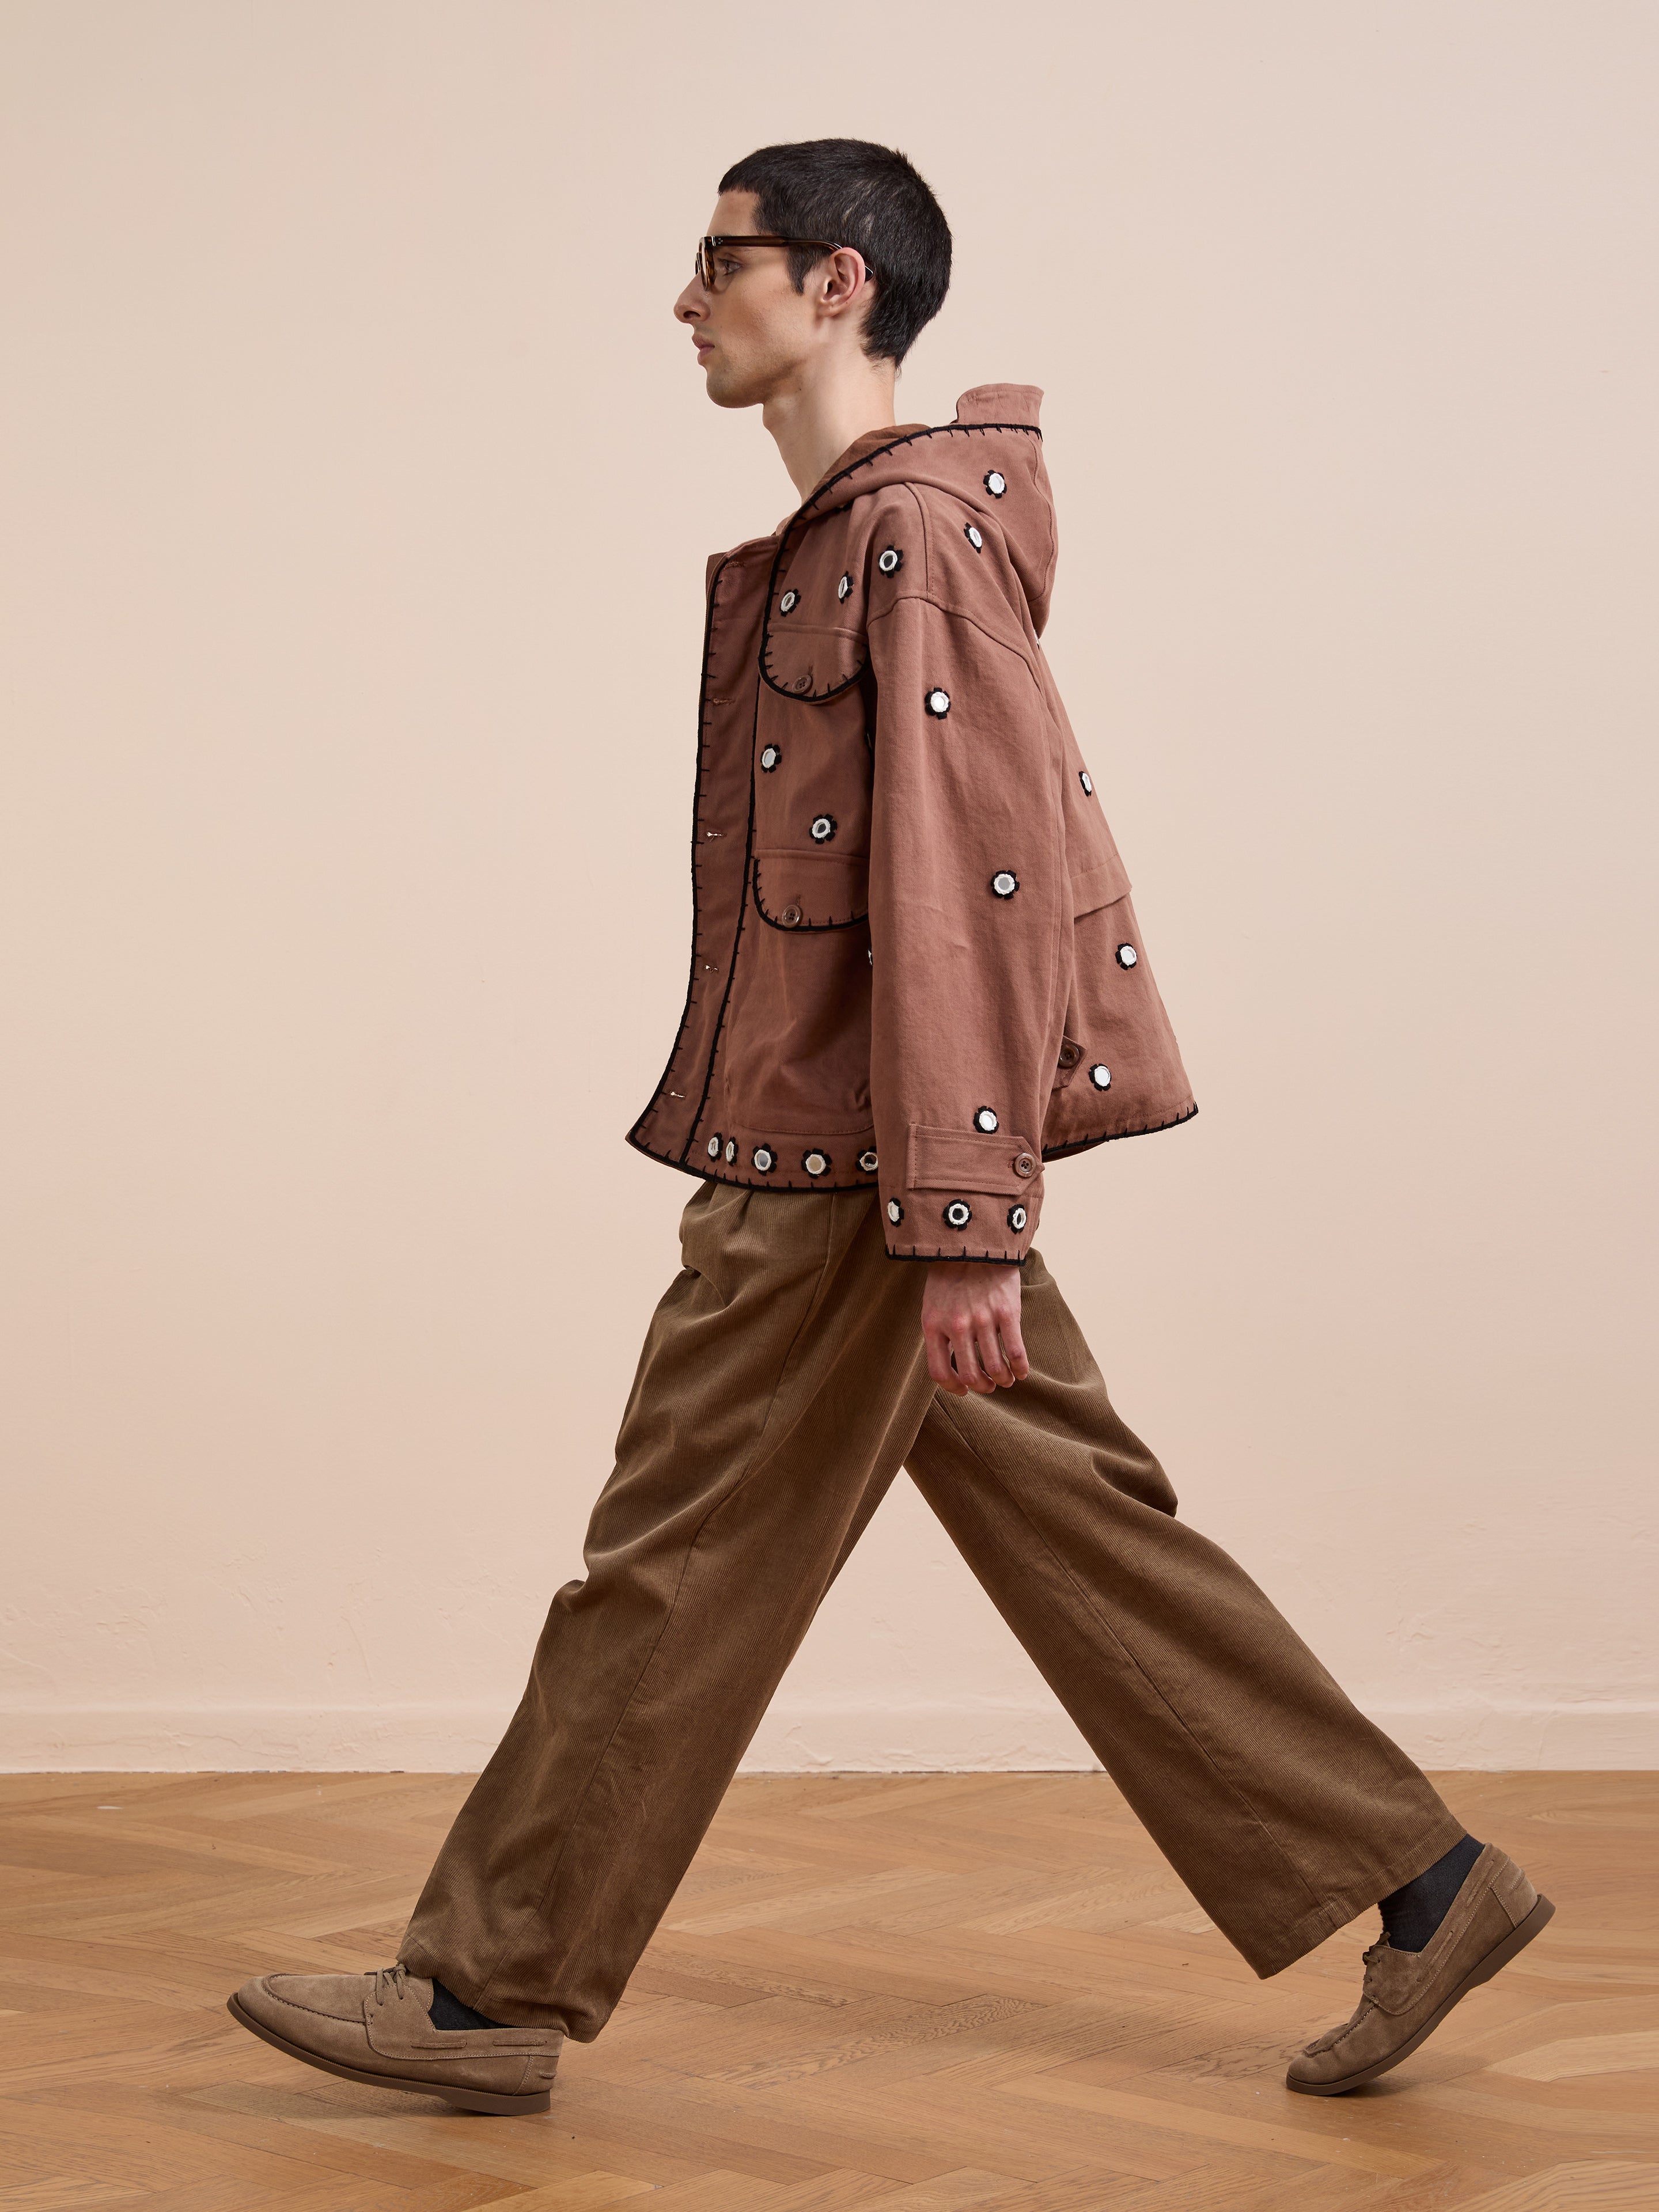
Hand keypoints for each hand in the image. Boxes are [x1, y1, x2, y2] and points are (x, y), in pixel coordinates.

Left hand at [922, 1261, 1028, 1396]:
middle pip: (970, 1375)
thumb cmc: (951, 1276)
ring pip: (995, 1368)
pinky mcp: (1007, 1312)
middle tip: (990, 1385)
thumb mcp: (933, 1304)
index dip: (953, 1388)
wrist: (975, 1242)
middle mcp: (956, 1326)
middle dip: (983, 1387)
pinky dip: (1020, 1368)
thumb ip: (939, 1332)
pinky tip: (1022, 1372)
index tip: (964, 1390)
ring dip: (1003, 1380)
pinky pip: (1015, 1352)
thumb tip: (950, 1365)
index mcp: (933, 1325)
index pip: (939, 1372)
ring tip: (1007, 1380)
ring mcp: (983, 1319)